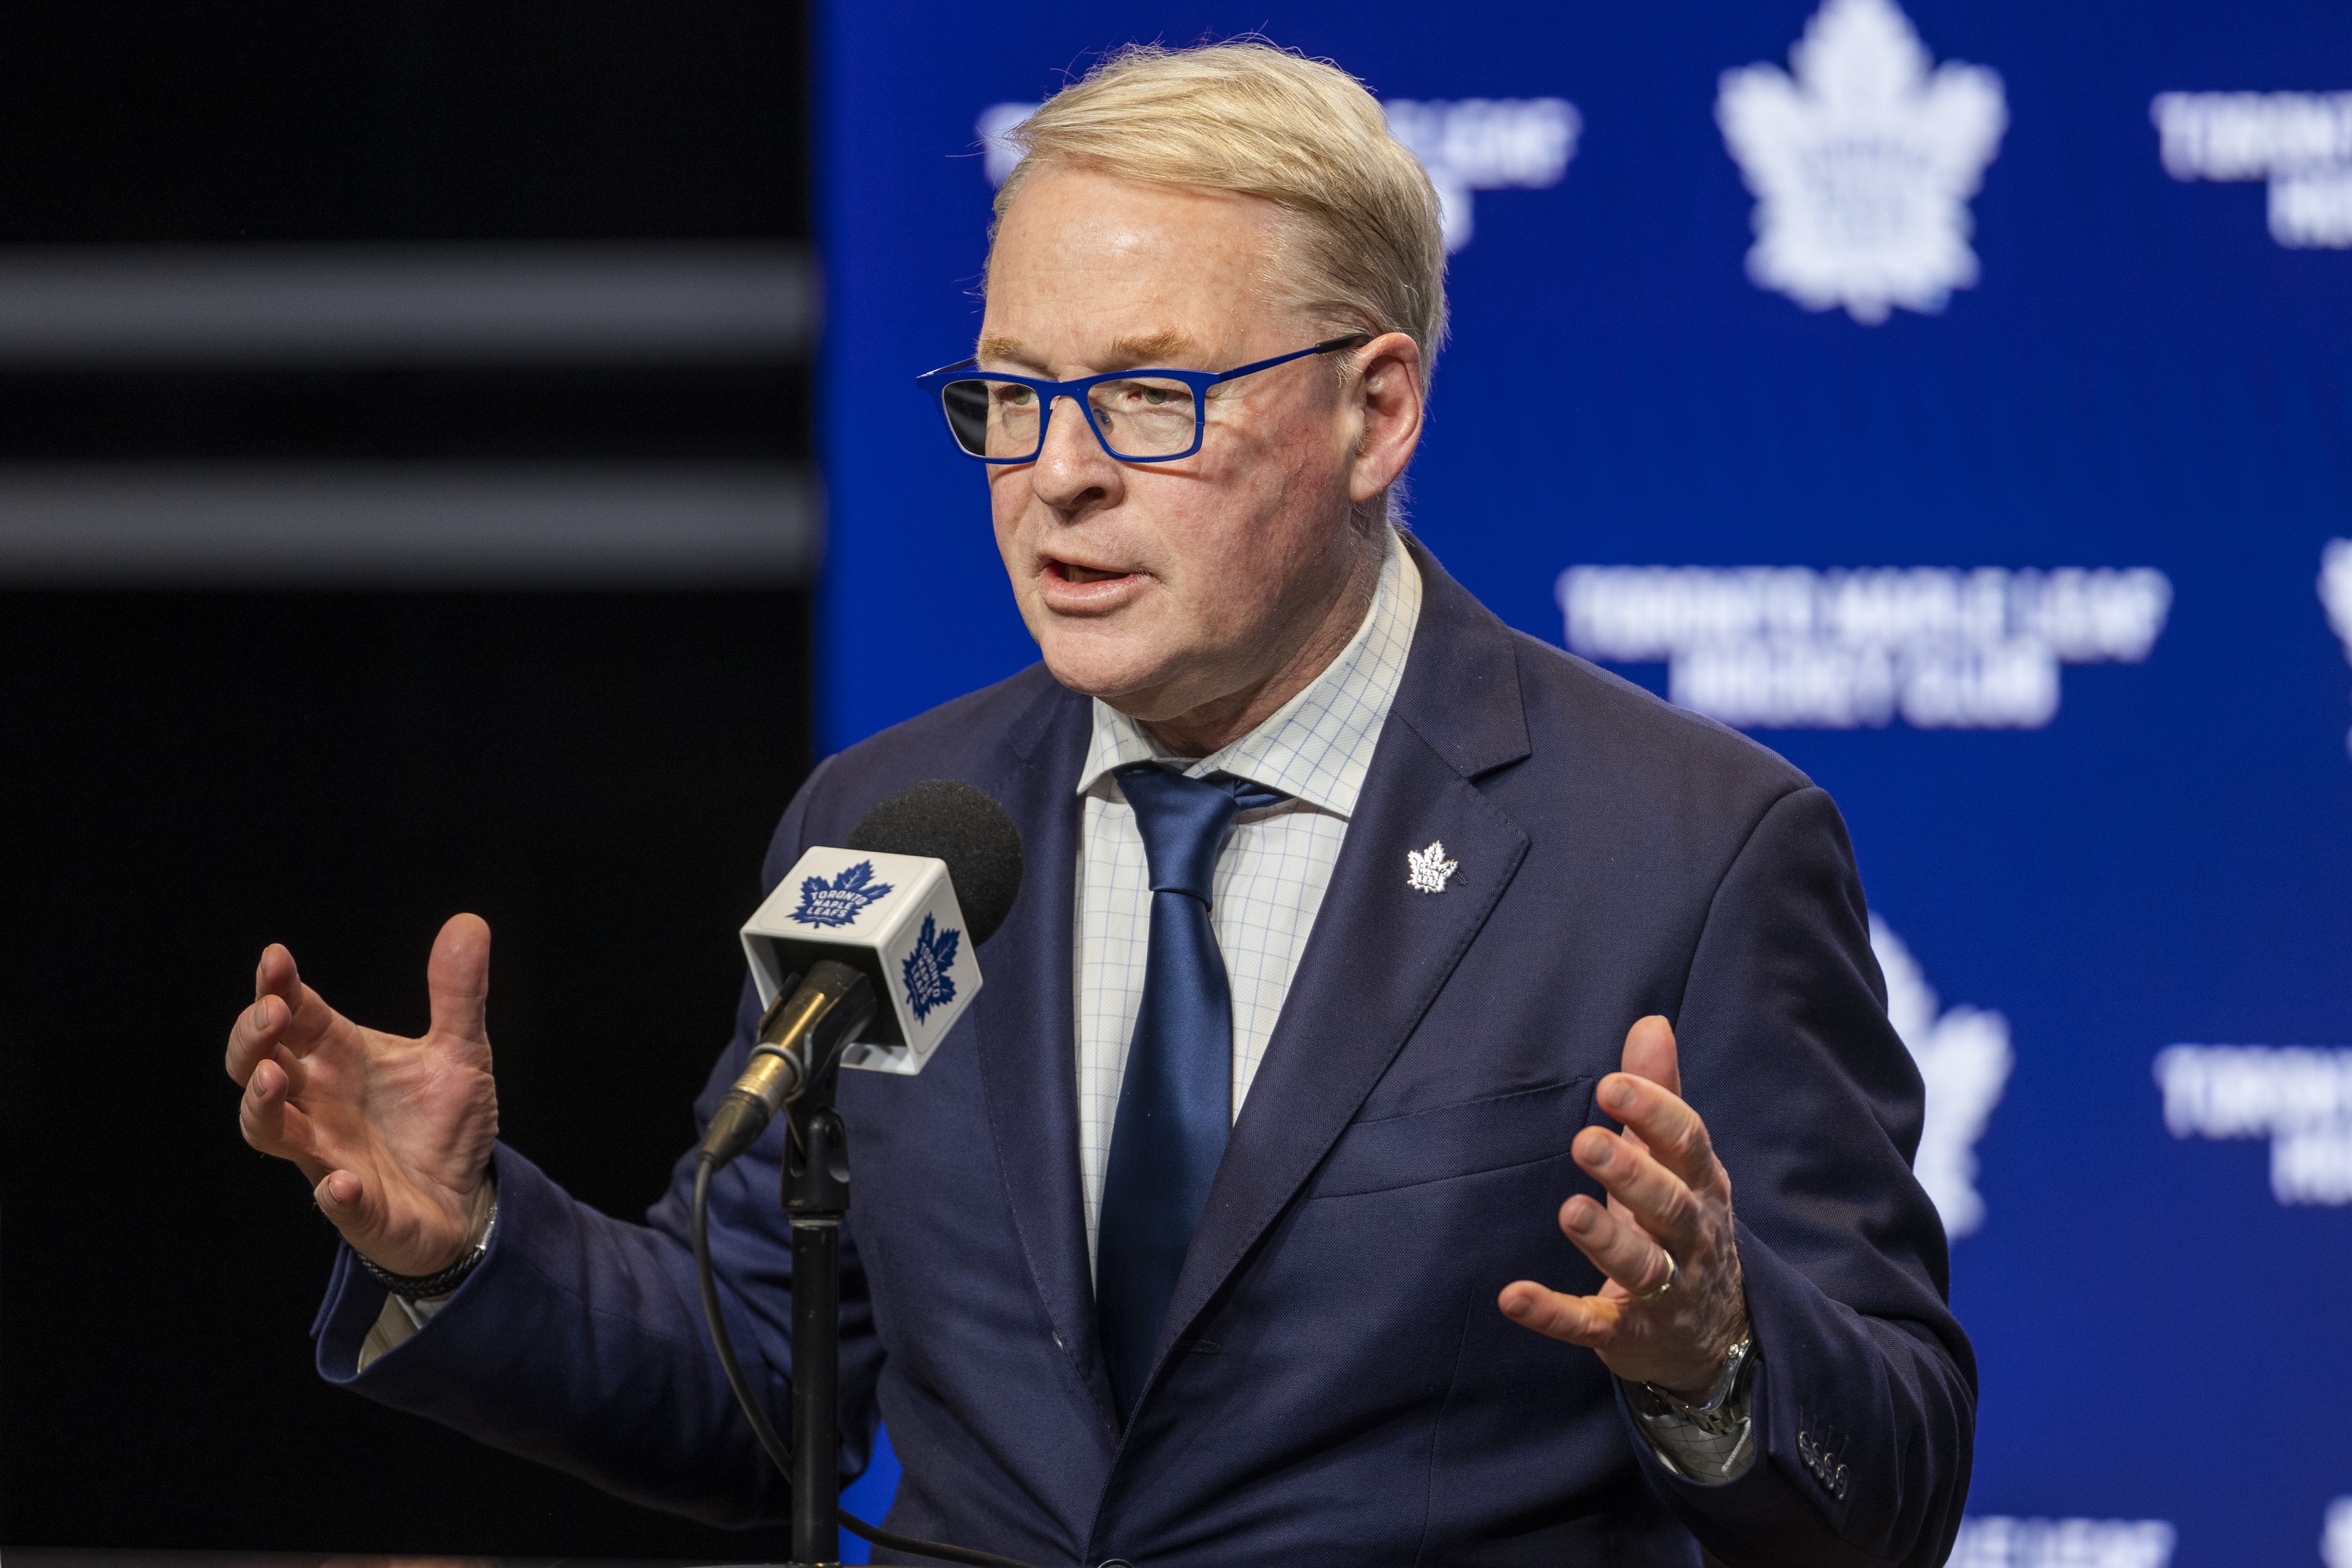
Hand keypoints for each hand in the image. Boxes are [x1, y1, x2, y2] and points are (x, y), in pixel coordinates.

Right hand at [225, 914, 499, 1275]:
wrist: (465, 1197)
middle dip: (253, 1039)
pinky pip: (335, 1203)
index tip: (276, 957)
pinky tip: (340, 1183)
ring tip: (271, 1079)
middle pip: (256, 1067)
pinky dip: (334, 1195)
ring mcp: (329, 1155)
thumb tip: (469, 922)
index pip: (293, 1015)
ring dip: (262, 1107)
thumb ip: (458, 993)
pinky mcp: (358, 1207)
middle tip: (271, 1012)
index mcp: (338, 1058)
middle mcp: (318, 1103)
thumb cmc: (443, 1122)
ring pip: (269, 1131)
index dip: (277, 987)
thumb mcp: (461, 1050)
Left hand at [1498, 1015, 1748, 1398]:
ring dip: (1605, 1240)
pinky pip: (1592, 1324)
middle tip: (1586, 1141)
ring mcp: (1666, 1291)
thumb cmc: (1681, 1222)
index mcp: (1701, 1185)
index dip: (1654, 1113)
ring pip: (1642, 1265)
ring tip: (1570, 1210)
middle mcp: (1692, 1237)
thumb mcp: (1676, 1161)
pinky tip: (1512, 1296)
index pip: (1688, 1143)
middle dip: (1631, 1173)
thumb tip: (1651, 1022)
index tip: (1612, 1084)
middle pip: (1670, 1204)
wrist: (1716, 1336)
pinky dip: (1554, 1314)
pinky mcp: (1629, 1334)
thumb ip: (1659, 1094)